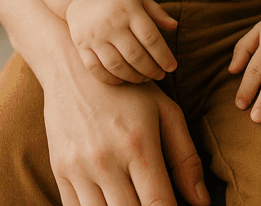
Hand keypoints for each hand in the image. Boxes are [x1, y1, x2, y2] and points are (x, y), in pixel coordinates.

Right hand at [43, 53, 210, 205]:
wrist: (75, 68)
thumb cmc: (130, 90)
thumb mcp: (165, 112)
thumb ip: (186, 158)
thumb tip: (202, 202)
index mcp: (138, 144)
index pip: (159, 205)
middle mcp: (106, 160)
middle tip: (157, 204)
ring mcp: (78, 168)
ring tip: (135, 200)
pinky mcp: (59, 171)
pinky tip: (112, 201)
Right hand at [65, 0, 178, 83]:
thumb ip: (157, 13)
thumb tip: (174, 26)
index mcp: (130, 10)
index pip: (151, 38)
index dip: (163, 56)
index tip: (172, 67)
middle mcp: (112, 23)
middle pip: (135, 55)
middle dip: (151, 70)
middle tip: (160, 75)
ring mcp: (94, 35)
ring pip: (116, 65)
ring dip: (133, 77)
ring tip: (145, 78)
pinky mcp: (81, 44)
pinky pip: (96, 69)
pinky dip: (111, 79)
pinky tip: (123, 79)